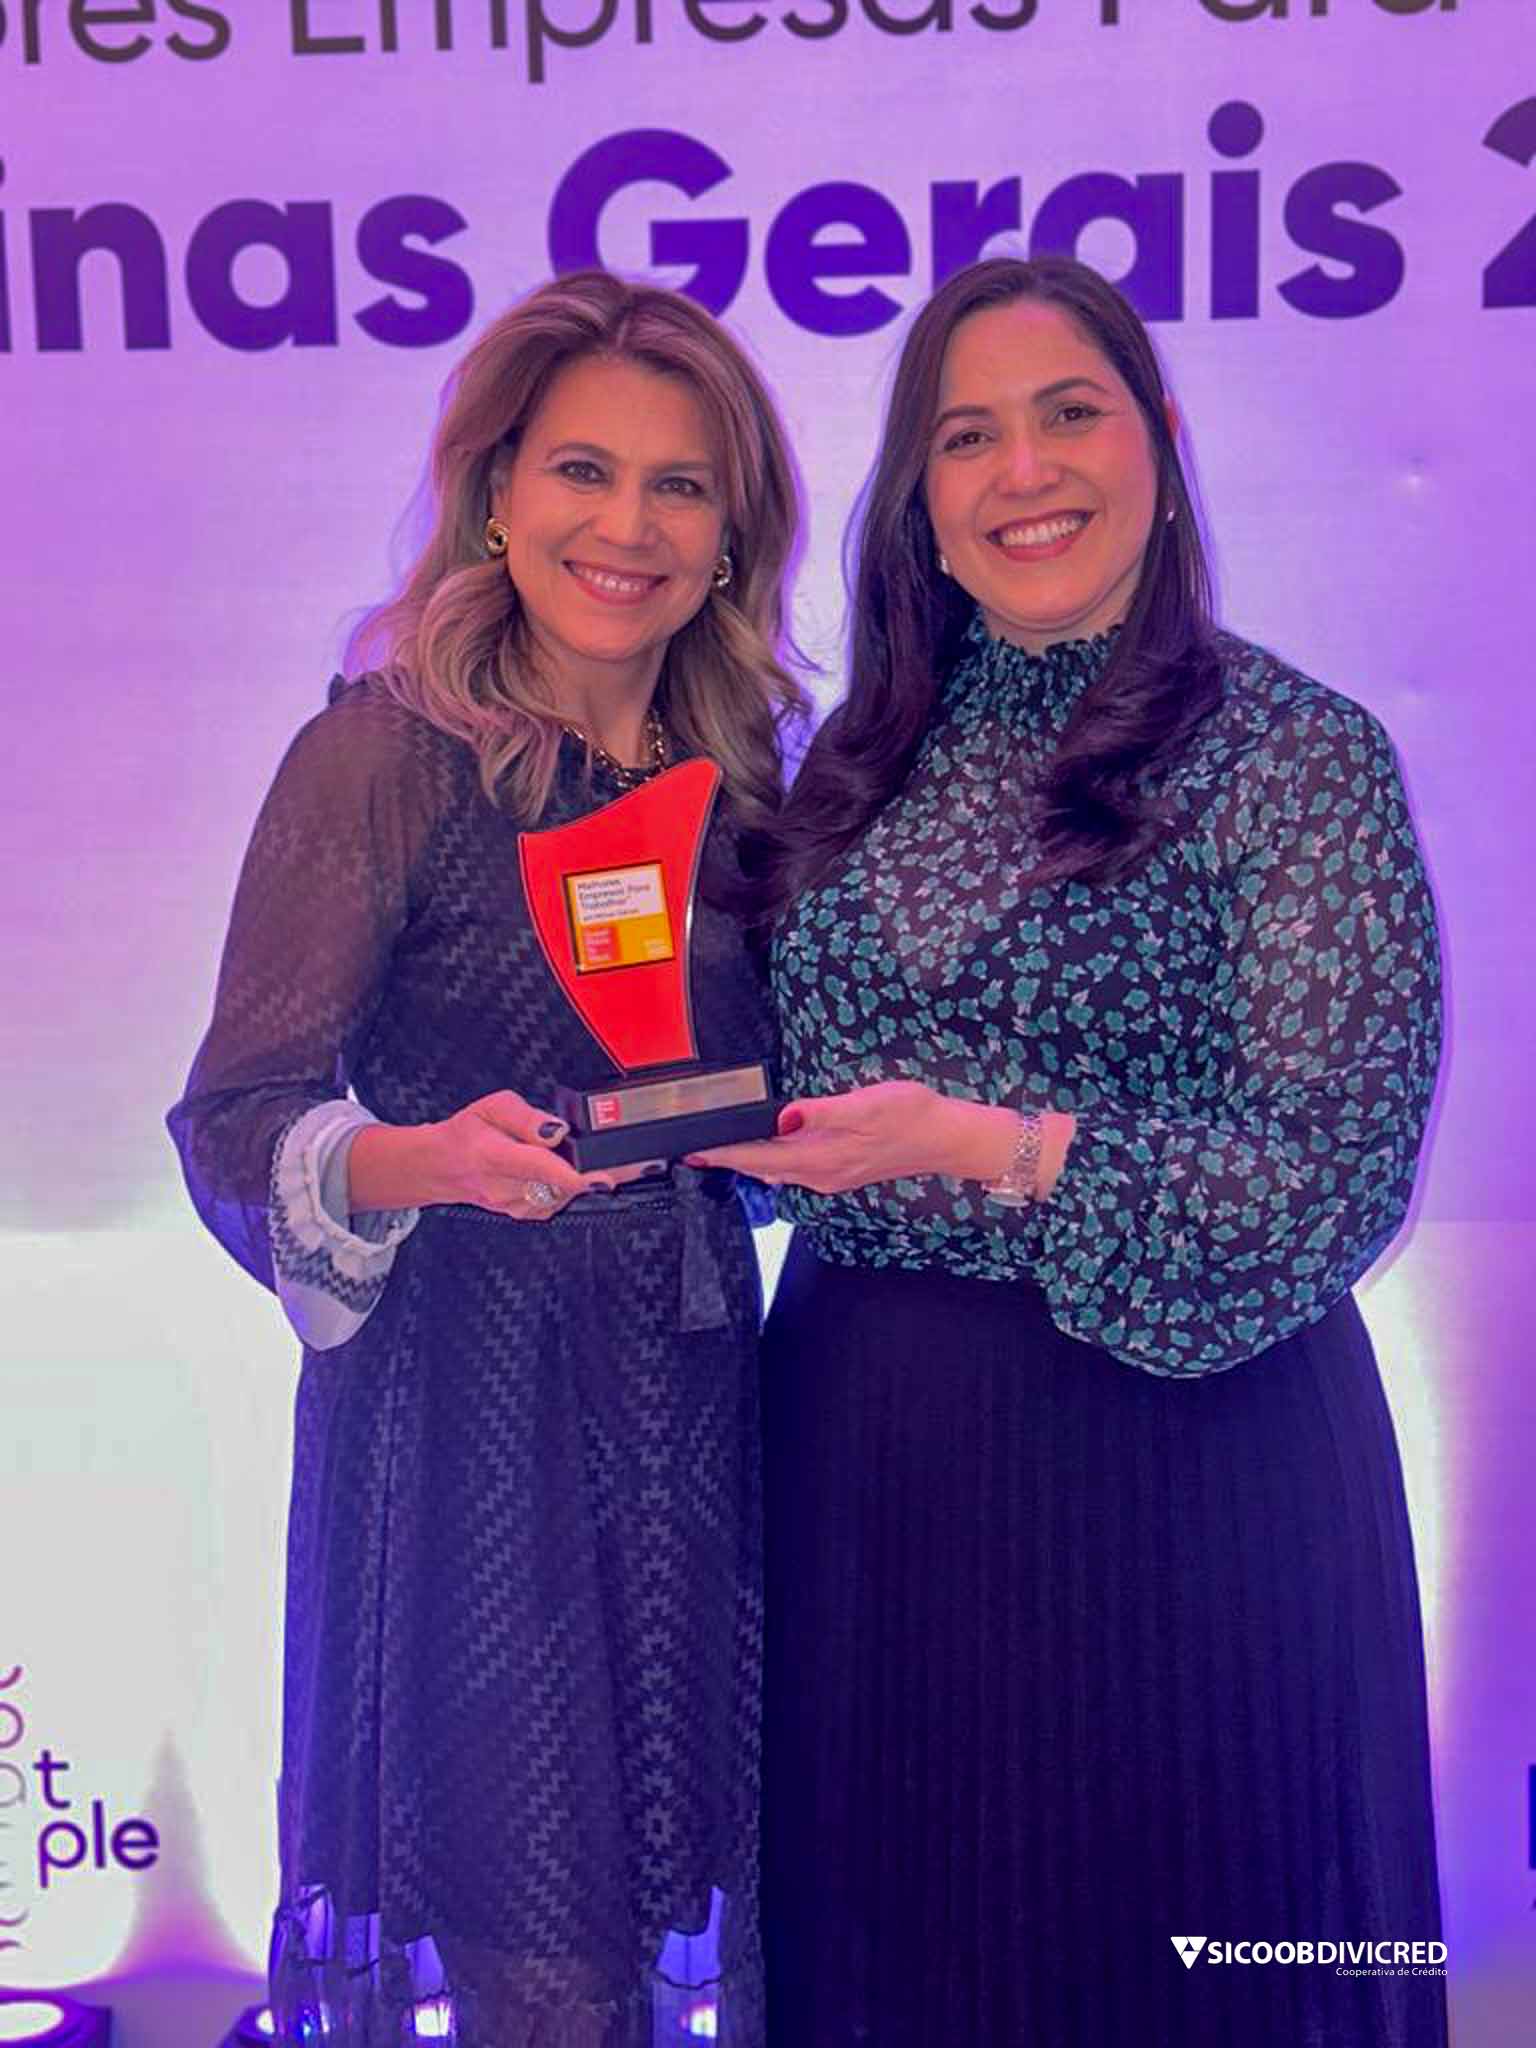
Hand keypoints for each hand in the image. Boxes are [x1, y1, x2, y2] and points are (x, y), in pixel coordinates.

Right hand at [423, 1091, 659, 1221]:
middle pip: (560, 1186)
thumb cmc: (467, 1133)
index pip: (540, 1168)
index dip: (576, 1176)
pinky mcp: (523, 1215)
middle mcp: (503, 1188)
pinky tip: (560, 1172)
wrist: (440, 1166)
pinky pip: (556, 1202)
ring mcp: (513, 1207)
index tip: (603, 1178)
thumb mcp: (493, 1106)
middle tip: (620, 1163)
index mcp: (494, 1156)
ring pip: (562, 1195)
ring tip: (577, 1159)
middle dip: (591, 1173)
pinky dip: (566, 1188)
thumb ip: (527, 1117)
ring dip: (578, 1178)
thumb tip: (558, 1131)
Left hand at [686, 1080, 1019, 1194]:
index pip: (759, 1158)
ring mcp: (831, 1177)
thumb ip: (821, 1112)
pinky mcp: (841, 1172)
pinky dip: (772, 1160)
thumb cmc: (911, 1114)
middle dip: (728, 1159)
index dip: (723, 1154)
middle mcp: (821, 1175)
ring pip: (777, 1171)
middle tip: (692, 1149)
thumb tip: (784, 1117)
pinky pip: (794, 1170)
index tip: (692, 1152)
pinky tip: (765, 1149)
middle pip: (761, 1168)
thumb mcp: (866, 1104)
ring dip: (748, 1161)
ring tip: (718, 1148)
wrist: (948, 1138)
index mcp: (822, 1158)